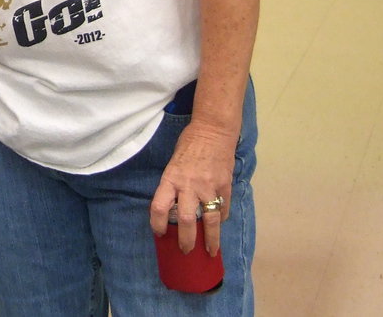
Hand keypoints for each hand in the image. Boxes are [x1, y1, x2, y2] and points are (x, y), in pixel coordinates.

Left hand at [149, 120, 236, 255]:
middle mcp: (189, 185)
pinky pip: (223, 208)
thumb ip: (174, 185)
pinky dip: (221, 219)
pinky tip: (219, 225)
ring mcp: (209, 187)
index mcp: (171, 178)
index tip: (158, 234)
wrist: (213, 131)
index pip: (159, 206)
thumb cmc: (188, 145)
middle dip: (185, 239)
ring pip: (210, 220)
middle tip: (185, 251)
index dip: (157, 223)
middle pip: (185, 220)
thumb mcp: (173, 164)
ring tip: (209, 251)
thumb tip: (174, 207)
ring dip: (210, 239)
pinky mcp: (225, 186)